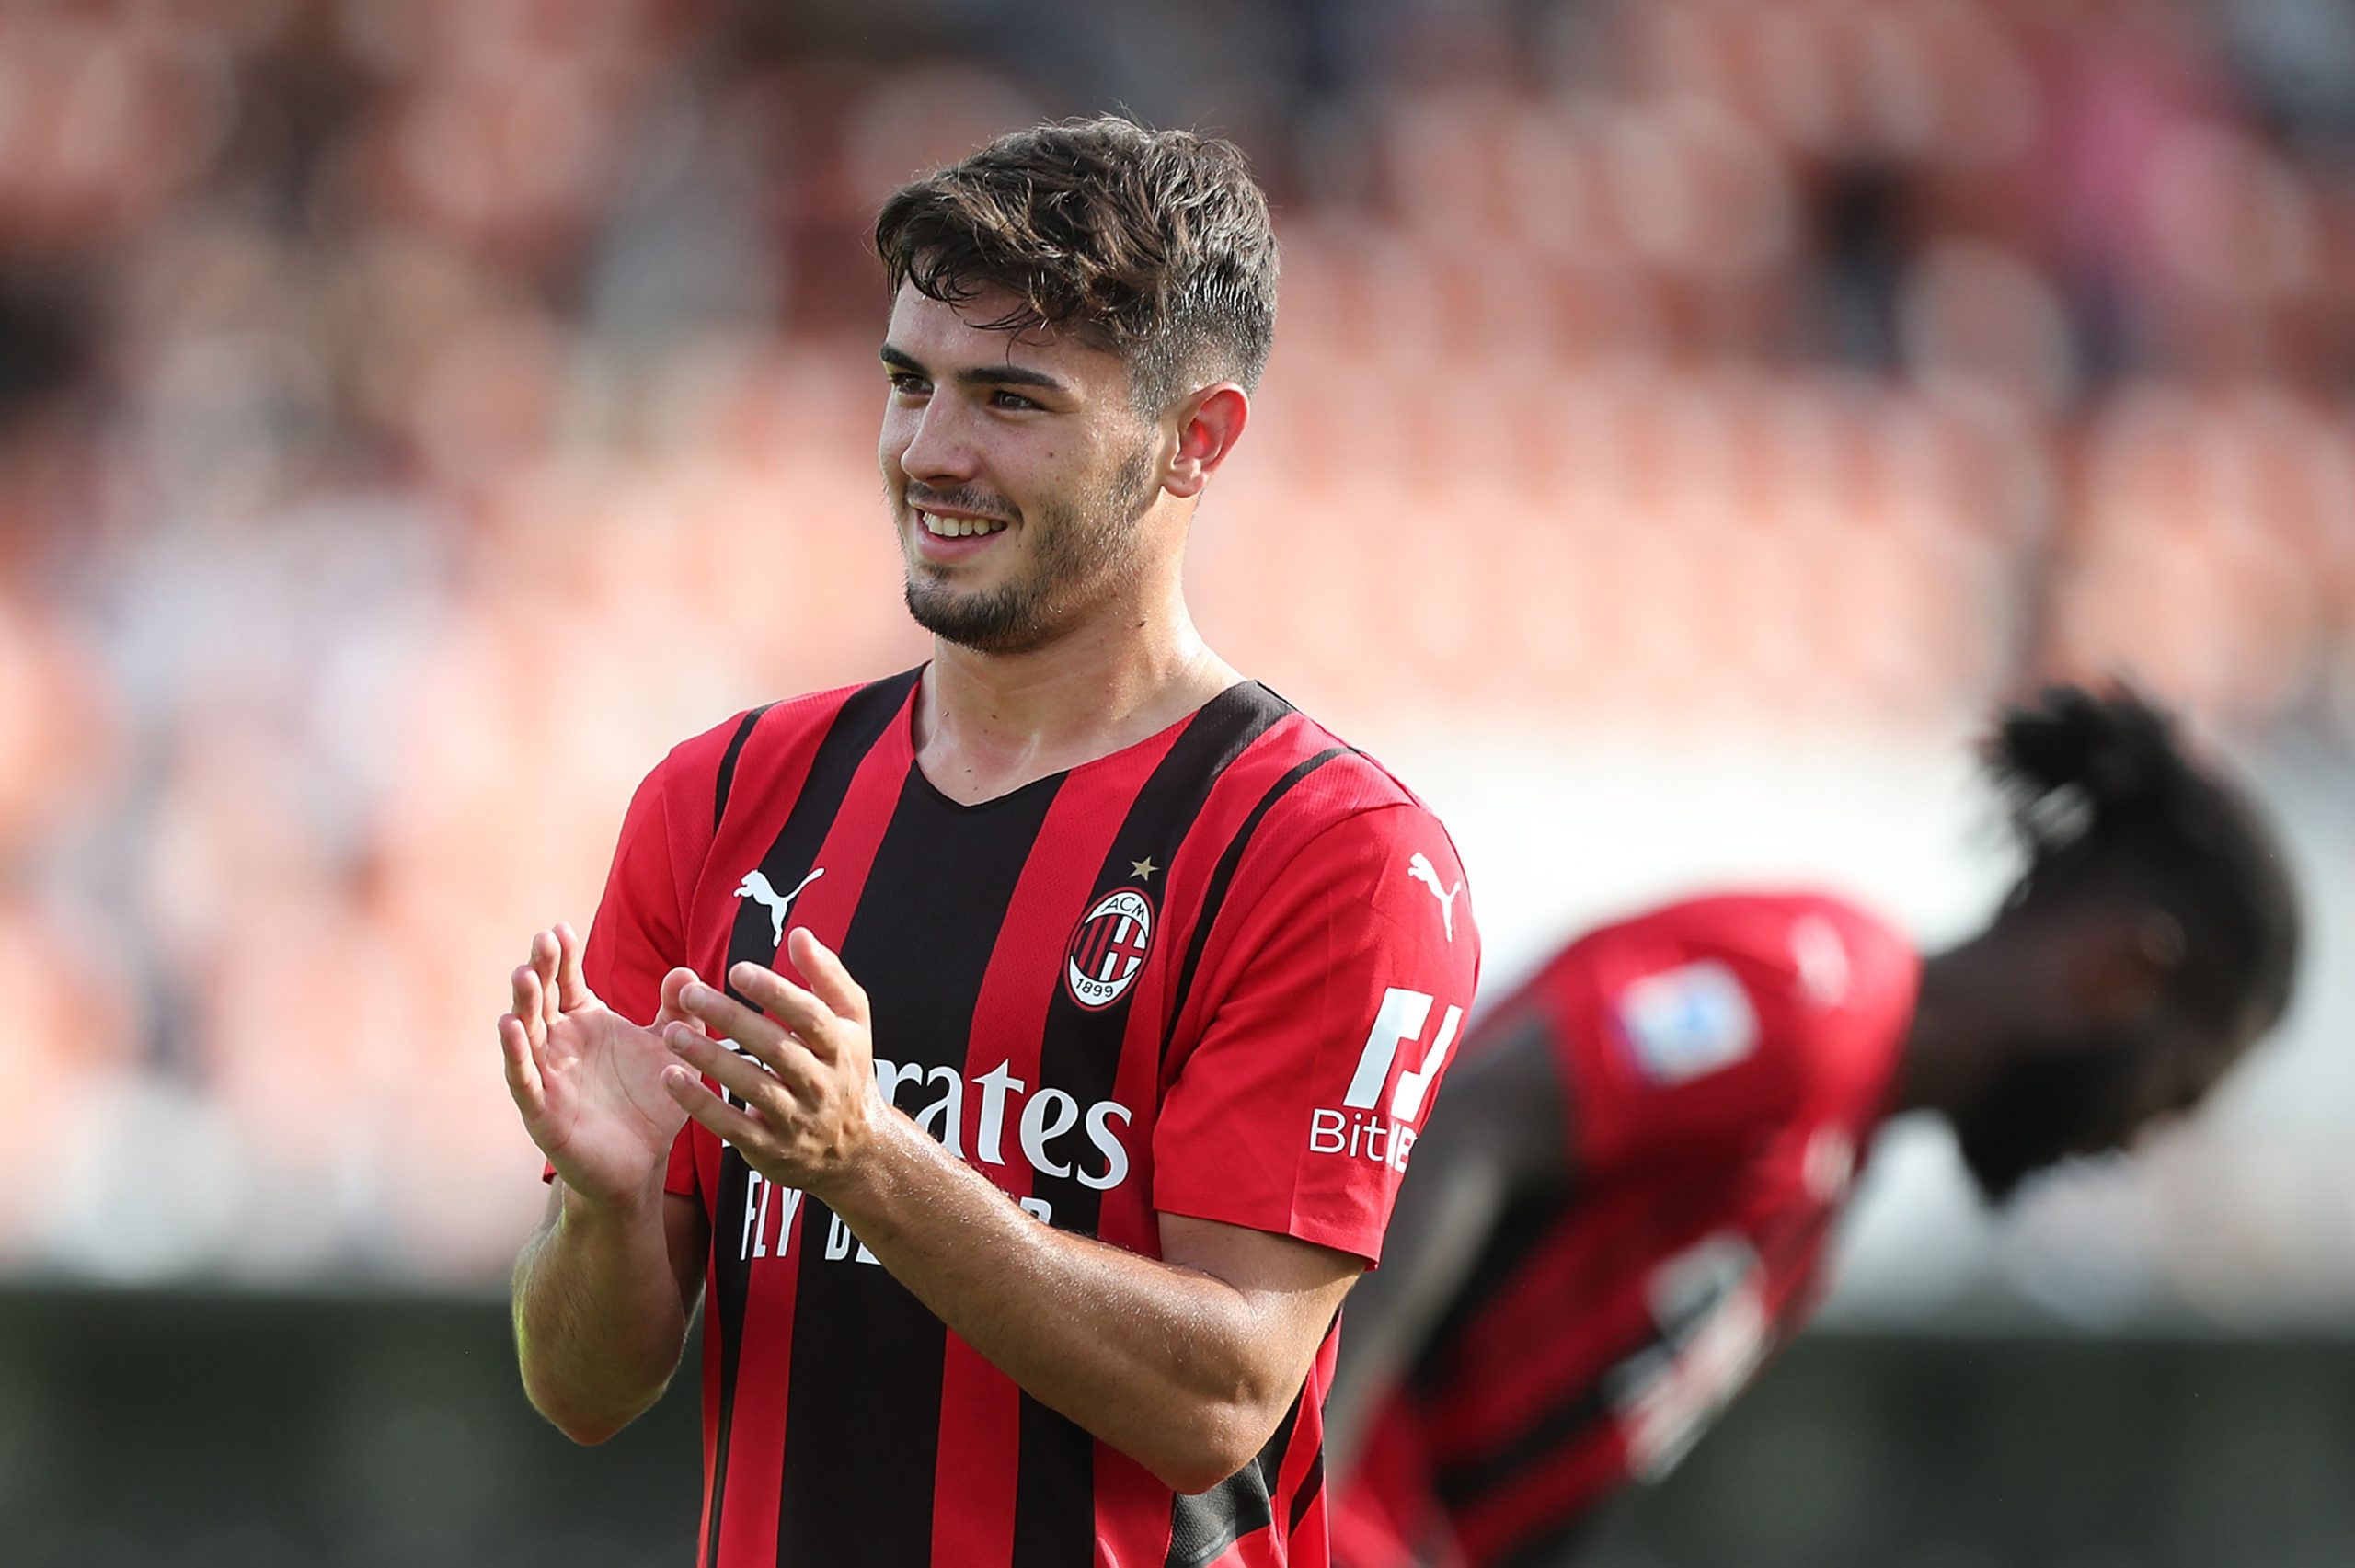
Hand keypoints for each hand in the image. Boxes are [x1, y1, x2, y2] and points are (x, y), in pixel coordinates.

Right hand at [499, 922, 701, 1211]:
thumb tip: (683, 971)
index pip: (567, 982)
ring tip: (522, 975)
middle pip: (543, 1000)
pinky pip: (524, 1079)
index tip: (560, 929)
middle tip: (541, 940)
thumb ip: (679, 1012)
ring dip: (522, 1005)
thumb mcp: (672, 1049)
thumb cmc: (651, 1100)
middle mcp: (560, 1044)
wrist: (642, 1162)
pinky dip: (516, 1055)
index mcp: (585, 1023)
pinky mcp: (541, 1110)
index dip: (562, 958)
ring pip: (527, 1035)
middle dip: (540, 970)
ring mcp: (547, 1075)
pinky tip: (509, 1027)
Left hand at [660, 927, 885, 1200]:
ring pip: (752, 1087)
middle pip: (776, 1049)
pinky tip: (671, 1078)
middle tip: (691, 993)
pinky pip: (732, 1126)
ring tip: (671, 1033)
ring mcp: (797, 1119)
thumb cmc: (846, 1069)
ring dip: (710, 1060)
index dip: (776, 993)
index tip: (737, 970)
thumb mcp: (852, 1022)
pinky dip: (701, 1104)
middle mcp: (821, 1084)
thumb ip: (827, 976)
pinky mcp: (770, 1148)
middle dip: (732, 1020)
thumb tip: (799, 934)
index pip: (810, 1017)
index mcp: (841, 1046)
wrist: (857, 1151)